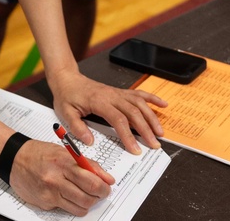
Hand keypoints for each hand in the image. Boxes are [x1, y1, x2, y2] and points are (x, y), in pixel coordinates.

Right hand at [10, 139, 112, 214]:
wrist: (14, 159)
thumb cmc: (39, 153)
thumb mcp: (65, 152)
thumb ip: (87, 164)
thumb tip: (106, 177)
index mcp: (64, 163)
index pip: (91, 181)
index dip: (103, 188)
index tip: (107, 187)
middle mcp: (56, 180)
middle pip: (87, 197)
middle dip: (98, 197)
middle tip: (99, 193)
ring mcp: (49, 194)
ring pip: (78, 207)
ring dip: (87, 203)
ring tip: (84, 194)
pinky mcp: (44, 203)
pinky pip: (65, 209)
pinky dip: (71, 204)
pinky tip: (67, 194)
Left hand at [48, 70, 166, 154]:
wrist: (68, 79)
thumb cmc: (67, 96)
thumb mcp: (65, 113)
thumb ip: (77, 127)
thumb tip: (89, 141)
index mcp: (99, 102)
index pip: (118, 119)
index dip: (128, 135)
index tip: (135, 149)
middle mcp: (112, 96)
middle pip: (134, 112)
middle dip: (146, 129)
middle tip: (154, 144)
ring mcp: (118, 93)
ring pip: (140, 103)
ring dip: (152, 117)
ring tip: (160, 132)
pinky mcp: (120, 92)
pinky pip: (139, 94)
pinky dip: (152, 99)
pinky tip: (163, 105)